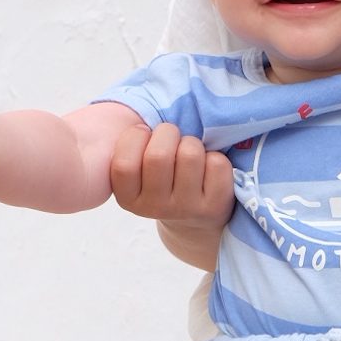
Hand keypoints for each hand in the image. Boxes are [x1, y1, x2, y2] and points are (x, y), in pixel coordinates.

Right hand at [110, 122, 233, 226]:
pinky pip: (216, 164)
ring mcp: (186, 209)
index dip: (135, 137)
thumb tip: (140, 118)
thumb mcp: (138, 173)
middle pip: (158, 155)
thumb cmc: (163, 183)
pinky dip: (214, 157)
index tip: (144, 134)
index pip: (123, 164)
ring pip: (190, 154)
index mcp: (129, 198)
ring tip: (190, 152)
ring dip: (191, 143)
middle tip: (171, 138)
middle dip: (167, 133)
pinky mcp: (214, 207)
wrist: (195, 221)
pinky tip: (207, 169)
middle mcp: (155, 208)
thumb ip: (131, 150)